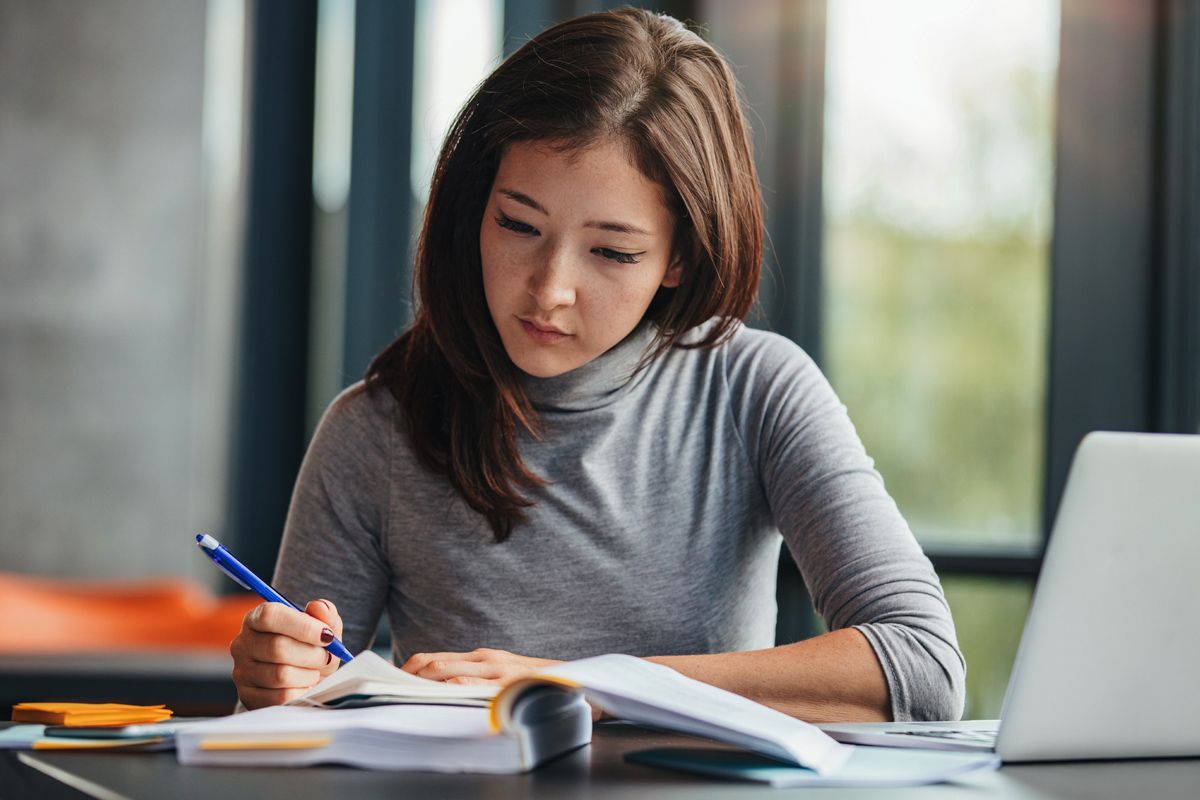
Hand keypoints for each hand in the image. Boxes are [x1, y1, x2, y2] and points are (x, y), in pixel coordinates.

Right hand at [230, 599, 343, 708]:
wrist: (302, 681)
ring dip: (308, 674)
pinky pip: (280, 697)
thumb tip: (317, 607)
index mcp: (256, 619)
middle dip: (311, 654)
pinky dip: (301, 692)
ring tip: (314, 672)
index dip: (302, 625)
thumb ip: (324, 614)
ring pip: (280, 675)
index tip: (327, 635)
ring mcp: (242, 672)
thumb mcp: (322, 629)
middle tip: (325, 657)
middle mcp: (243, 643)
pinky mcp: (248, 696)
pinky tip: (305, 686)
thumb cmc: (310, 649)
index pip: (270, 615)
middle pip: (277, 647)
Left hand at [400, 647, 561, 684]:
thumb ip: (476, 678)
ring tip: (399, 696)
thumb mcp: (502, 675)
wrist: (575, 682)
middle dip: (405, 678)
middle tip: (385, 692)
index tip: (388, 684)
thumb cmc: (534, 684)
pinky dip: (446, 692)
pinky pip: (467, 685)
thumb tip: (439, 690)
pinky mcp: (504, 684)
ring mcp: (494, 671)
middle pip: (432, 664)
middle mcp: (485, 659)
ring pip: (445, 672)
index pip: (432, 659)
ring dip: (419, 684)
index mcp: (480, 657)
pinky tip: (432, 701)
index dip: (406, 670)